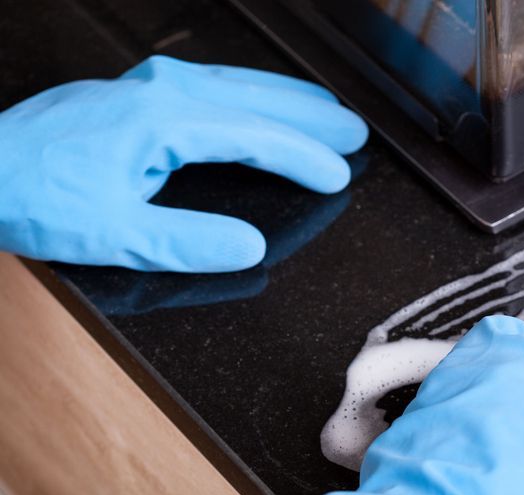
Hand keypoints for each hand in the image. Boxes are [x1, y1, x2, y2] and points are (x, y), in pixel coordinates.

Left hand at [0, 55, 366, 271]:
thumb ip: (188, 241)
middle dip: (312, 117)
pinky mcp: (136, 94)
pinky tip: (260, 103)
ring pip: (237, 84)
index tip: (337, 174)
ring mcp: (148, 86)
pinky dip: (251, 94)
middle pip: (257, 99)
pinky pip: (213, 85)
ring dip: (286, 98)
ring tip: (325, 110)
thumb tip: (248, 248)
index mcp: (164, 121)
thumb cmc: (34, 195)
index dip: (303, 157)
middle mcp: (161, 93)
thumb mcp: (115, 234)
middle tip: (355, 132)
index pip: (256, 136)